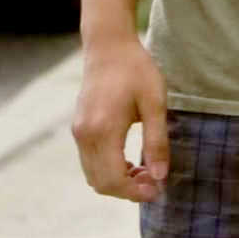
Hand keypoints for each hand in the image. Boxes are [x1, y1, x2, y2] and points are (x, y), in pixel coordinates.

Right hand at [72, 36, 170, 202]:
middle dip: (127, 190)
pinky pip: (89, 162)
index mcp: (104, 129)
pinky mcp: (78, 128)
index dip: (136, 192)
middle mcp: (85, 134)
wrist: (108, 45)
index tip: (158, 189)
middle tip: (154, 181)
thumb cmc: (135, 69)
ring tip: (144, 170)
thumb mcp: (154, 102)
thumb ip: (157, 141)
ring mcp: (78, 132)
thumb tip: (160, 177)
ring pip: (93, 175)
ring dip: (117, 181)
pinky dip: (108, 170)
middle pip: (101, 183)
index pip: (114, 179)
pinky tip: (130, 160)